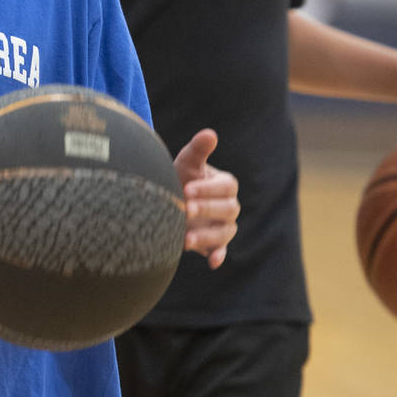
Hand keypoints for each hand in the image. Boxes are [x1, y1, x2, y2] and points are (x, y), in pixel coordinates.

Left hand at [173, 129, 238, 268]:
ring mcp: (223, 226)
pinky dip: (218, 256)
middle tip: (184, 209)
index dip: (208, 189)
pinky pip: (220, 251)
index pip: (226, 187)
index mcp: (225, 185)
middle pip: (228, 210)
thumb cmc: (180, 176)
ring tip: (185, 239)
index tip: (187, 189)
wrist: (167, 199)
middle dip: (206, 210)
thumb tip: (210, 133)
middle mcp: (228, 206)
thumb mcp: (186, 163)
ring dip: (207, 237)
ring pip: (225, 233)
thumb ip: (198, 150)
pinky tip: (212, 263)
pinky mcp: (214, 244)